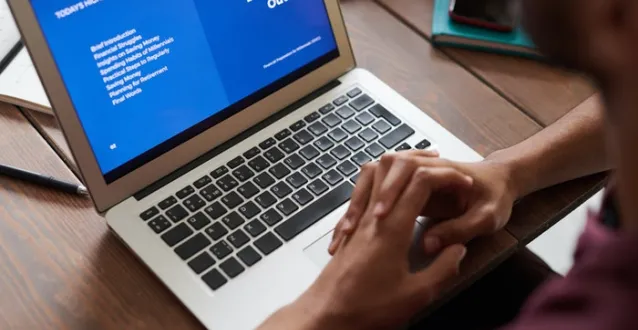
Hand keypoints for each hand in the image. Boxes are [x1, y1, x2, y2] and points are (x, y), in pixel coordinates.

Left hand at [258, 161, 469, 329]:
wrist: (324, 314)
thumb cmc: (367, 308)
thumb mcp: (415, 296)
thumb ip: (442, 270)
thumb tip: (458, 250)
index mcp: (392, 227)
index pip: (420, 181)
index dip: (447, 176)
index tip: (464, 185)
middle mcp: (373, 215)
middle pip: (394, 168)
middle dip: (424, 161)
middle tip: (446, 168)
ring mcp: (358, 219)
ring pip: (373, 174)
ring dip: (399, 168)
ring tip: (422, 170)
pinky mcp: (350, 228)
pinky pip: (363, 191)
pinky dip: (381, 182)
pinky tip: (391, 193)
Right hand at [330, 152, 516, 255]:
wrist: (501, 181)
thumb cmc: (497, 198)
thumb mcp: (488, 219)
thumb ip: (459, 230)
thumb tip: (428, 243)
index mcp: (445, 171)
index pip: (414, 172)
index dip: (394, 192)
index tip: (382, 216)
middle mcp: (424, 168)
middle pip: (389, 164)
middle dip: (371, 193)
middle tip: (363, 221)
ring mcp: (415, 173)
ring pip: (380, 169)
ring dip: (364, 192)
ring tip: (352, 224)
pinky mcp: (410, 183)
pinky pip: (380, 182)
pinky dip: (365, 198)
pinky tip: (356, 223)